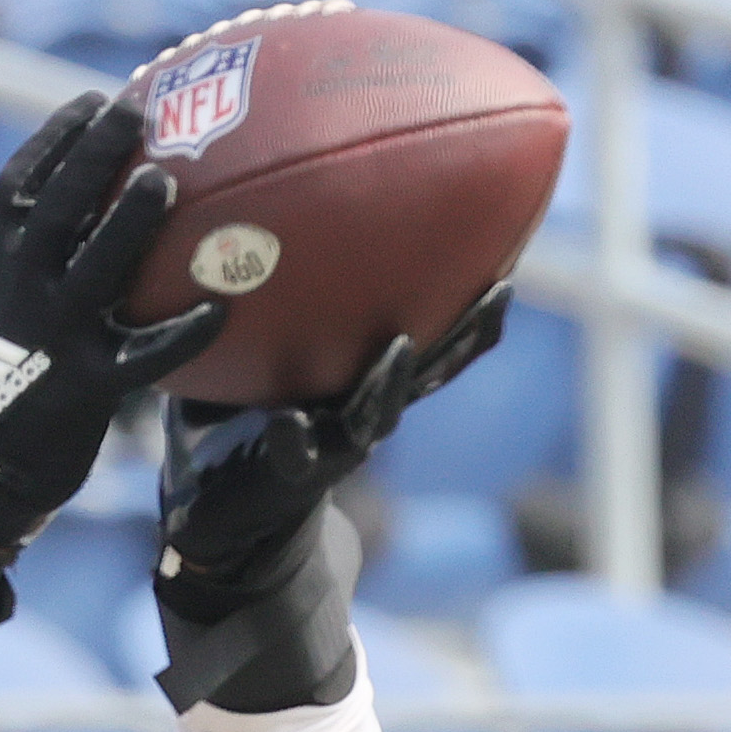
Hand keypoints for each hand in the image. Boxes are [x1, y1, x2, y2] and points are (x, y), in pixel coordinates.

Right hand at [0, 94, 226, 544]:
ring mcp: (53, 338)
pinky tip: (222, 309)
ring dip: (128, 221)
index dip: (53, 141)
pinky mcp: (87, 386)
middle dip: (91, 154)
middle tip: (133, 112)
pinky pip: (144, 354)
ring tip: (164, 181)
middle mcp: (20, 295)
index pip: (17, 190)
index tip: (91, 102)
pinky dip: (183, 333)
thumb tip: (18, 263)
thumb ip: (4, 292)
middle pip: (55, 207)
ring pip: (95, 266)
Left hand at [159, 283, 511, 582]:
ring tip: (400, 345)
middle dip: (465, 334)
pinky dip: (293, 438)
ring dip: (390, 383)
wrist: (222, 513)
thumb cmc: (237, 421)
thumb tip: (247, 217)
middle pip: (432, 372)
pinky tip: (288, 421)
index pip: (433, 339)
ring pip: (378, 414)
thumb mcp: (253, 356)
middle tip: (499, 289)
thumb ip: (264, 305)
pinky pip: (296, 454)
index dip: (470, 310)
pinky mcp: (291, 477)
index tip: (509, 259)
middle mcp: (363, 413)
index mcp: (365, 381)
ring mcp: (333, 447)